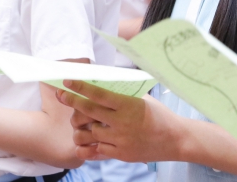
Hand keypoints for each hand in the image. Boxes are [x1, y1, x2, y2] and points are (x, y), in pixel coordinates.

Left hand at [56, 81, 182, 163]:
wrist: (174, 139)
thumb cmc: (159, 115)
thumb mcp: (143, 99)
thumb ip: (124, 93)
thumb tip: (103, 83)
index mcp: (128, 105)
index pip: (99, 94)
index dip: (81, 87)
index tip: (68, 81)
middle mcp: (123, 122)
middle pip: (89, 111)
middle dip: (72, 101)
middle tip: (62, 95)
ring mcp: (121, 139)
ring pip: (90, 132)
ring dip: (82, 126)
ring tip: (79, 122)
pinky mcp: (121, 154)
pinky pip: (97, 149)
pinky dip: (91, 144)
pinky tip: (87, 140)